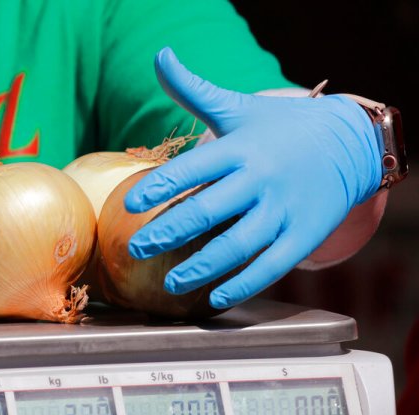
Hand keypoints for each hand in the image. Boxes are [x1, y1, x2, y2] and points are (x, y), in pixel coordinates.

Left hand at [124, 47, 381, 308]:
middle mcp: (261, 180)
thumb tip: (160, 56)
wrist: (345, 144)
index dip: (161, 186)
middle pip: (209, 209)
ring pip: (239, 244)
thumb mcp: (237, 108)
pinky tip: (215, 299)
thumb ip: (194, 90)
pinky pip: (271, 265)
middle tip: (137, 249)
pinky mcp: (303, 235)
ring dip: (202, 266)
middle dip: (170, 231)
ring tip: (171, 282)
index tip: (130, 204)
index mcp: (242, 148)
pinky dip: (244, 284)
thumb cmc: (276, 129)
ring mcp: (284, 210)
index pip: (194, 168)